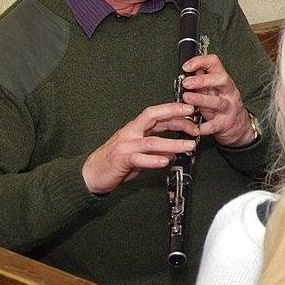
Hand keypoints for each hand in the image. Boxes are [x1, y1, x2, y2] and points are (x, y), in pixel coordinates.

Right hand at [81, 102, 199, 193]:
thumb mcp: (138, 152)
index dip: (174, 111)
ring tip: (188, 146)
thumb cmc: (114, 161)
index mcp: (135, 128)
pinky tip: (165, 161)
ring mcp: (125, 145)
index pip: (157, 114)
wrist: (90, 173)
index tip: (190, 110)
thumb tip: (174, 151)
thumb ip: (155, 150)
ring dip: (172, 143)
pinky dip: (153, 160)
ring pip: (151, 141)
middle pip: (153, 118)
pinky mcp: (120, 160)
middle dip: (175, 117)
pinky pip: (138, 159)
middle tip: (194, 123)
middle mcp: (130, 133)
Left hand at [180, 54, 254, 146]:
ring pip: (218, 102)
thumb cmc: (221, 105)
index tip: (186, 67)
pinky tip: (194, 125)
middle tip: (186, 83)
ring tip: (187, 98)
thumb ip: (201, 80)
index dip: (200, 61)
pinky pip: (214, 125)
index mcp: (223, 81)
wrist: (238, 126)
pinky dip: (204, 126)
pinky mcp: (225, 124)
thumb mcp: (213, 90)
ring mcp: (229, 108)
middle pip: (221, 80)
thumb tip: (186, 71)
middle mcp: (228, 92)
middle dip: (203, 80)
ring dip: (201, 99)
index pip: (214, 63)